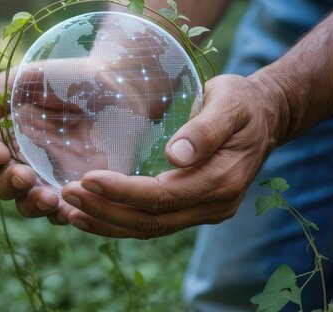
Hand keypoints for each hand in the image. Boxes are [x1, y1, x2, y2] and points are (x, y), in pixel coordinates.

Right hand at [0, 69, 69, 223]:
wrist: (121, 89)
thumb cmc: (76, 79)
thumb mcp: (41, 74)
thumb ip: (10, 85)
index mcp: (12, 134)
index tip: (0, 153)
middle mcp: (27, 160)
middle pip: (3, 184)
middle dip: (9, 184)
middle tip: (26, 176)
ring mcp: (52, 178)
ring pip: (29, 203)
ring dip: (32, 205)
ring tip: (48, 198)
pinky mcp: (79, 190)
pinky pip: (65, 211)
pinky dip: (63, 215)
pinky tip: (69, 211)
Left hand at [59, 73, 287, 238]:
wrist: (266, 117)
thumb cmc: (244, 103)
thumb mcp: (229, 103)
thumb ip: (205, 129)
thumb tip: (176, 156)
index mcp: (222, 179)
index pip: (163, 196)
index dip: (123, 192)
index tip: (87, 178)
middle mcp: (215, 204)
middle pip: (152, 220)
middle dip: (106, 211)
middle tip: (66, 195)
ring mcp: (206, 210)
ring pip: (150, 229)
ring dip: (108, 223)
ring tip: (69, 212)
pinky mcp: (195, 208)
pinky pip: (154, 222)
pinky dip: (121, 221)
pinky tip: (93, 214)